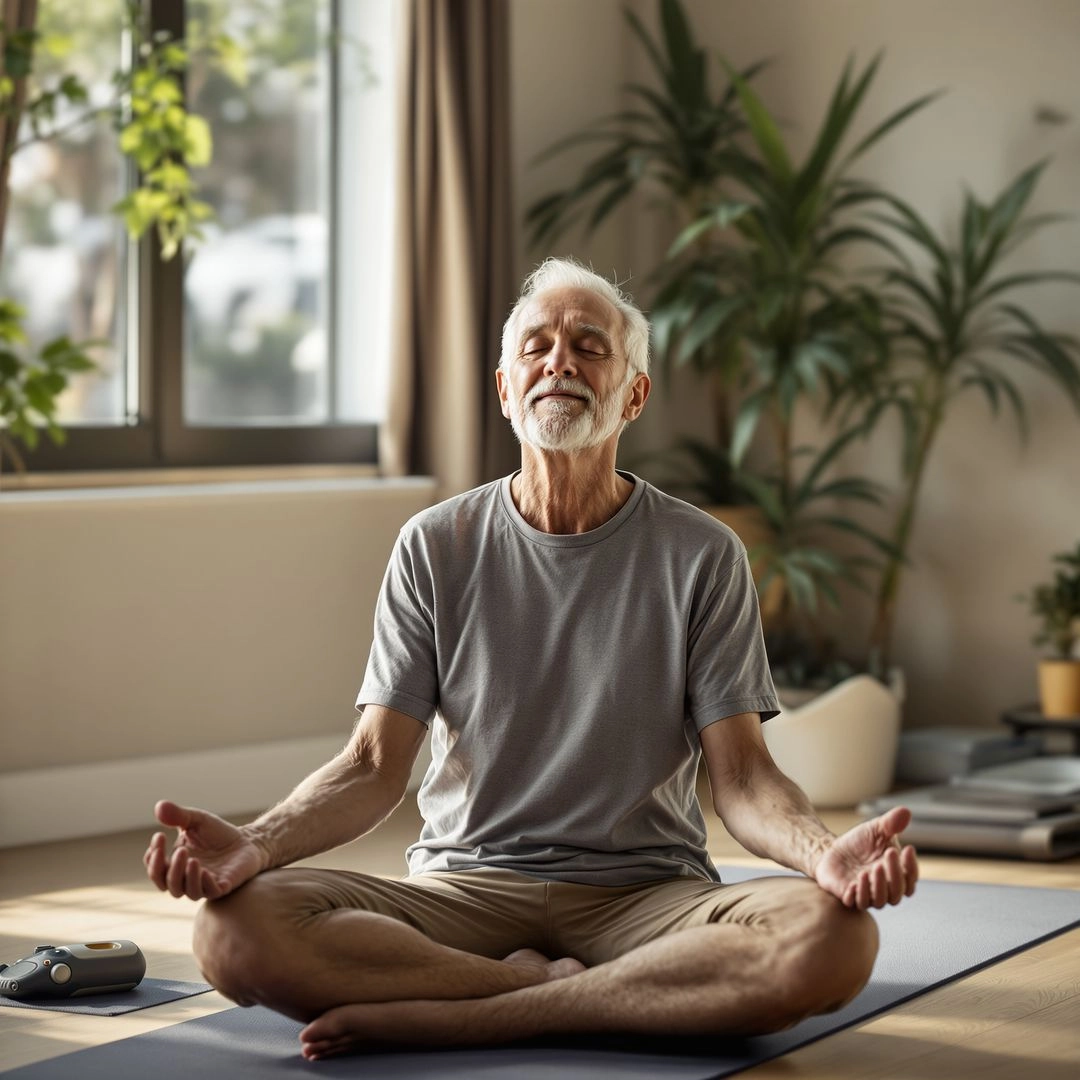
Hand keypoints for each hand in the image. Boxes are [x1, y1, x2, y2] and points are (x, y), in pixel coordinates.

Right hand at [144, 800, 266, 900]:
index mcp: (175, 865)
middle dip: (166, 869)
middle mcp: (186, 878)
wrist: (248, 840)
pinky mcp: (222, 887)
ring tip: (192, 859)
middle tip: (179, 850)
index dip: (153, 857)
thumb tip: (159, 806)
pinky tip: (205, 870)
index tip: (159, 835)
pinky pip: (209, 892)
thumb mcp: (197, 820)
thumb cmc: (218, 833)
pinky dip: (204, 883)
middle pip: (166, 884)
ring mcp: (204, 884)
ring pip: (186, 892)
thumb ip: (179, 815)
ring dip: (185, 877)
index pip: (155, 869)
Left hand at [814, 806, 917, 909]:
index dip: (912, 867)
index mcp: (895, 874)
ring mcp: (866, 894)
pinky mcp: (848, 896)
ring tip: (869, 870)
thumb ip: (891, 823)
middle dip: (896, 874)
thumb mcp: (875, 829)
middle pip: (897, 892)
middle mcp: (884, 888)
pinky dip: (856, 895)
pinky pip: (855, 903)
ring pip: (879, 901)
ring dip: (877, 886)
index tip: (908, 848)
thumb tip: (905, 812)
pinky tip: (853, 883)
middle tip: (889, 853)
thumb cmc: (859, 842)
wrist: (832, 850)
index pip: (911, 879)